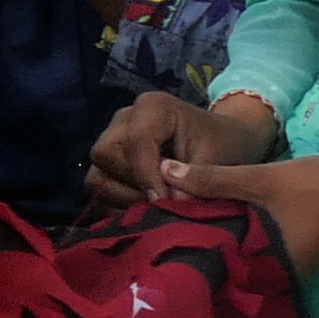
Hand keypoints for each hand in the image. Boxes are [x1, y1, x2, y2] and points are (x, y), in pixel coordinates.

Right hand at [91, 86, 279, 204]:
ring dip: (123, 198)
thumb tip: (172, 204)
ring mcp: (110, 140)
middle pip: (106, 155)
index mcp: (152, 107)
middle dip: (133, 184)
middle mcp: (123, 119)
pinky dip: (118, 206)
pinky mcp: (107, 164)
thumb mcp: (218, 160)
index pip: (136, 140)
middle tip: (164, 203)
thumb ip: (197, 181)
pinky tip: (145, 210)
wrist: (221, 143)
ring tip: (156, 208)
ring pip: (96, 175)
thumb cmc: (222, 145)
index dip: (147, 174)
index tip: (165, 201)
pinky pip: (98, 190)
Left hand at [167, 154, 318, 272]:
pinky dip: (238, 235)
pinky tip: (216, 217)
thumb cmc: (317, 186)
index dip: (184, 250)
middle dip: (198, 243)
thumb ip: (211, 179)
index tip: (154, 231)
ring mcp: (286, 268)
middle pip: (224, 264)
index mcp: (266, 268)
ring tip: (182, 217)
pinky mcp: (293, 255)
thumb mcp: (260, 178)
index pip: (212, 268)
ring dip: (217, 238)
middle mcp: (275, 277)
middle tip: (161, 222)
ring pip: (240, 256)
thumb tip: (162, 170)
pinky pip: (256, 250)